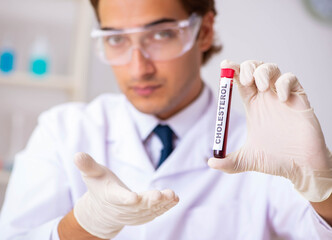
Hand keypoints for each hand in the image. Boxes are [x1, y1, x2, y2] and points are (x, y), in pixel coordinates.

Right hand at [73, 153, 178, 238]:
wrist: (102, 210)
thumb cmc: (99, 187)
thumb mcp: (92, 174)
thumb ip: (87, 165)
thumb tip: (77, 155)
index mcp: (111, 196)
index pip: (118, 198)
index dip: (126, 198)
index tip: (134, 197)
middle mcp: (124, 208)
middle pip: (138, 206)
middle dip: (149, 201)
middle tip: (160, 195)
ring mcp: (135, 214)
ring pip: (149, 211)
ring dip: (161, 204)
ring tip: (172, 195)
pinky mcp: (143, 215)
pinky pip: (155, 213)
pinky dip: (165, 207)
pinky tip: (174, 199)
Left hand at [208, 60, 331, 201]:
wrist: (301, 168)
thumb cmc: (275, 160)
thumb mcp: (246, 160)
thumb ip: (228, 162)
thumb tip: (210, 162)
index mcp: (252, 106)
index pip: (239, 81)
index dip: (231, 71)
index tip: (225, 65)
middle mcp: (265, 98)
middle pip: (253, 69)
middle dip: (246, 67)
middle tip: (243, 79)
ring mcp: (282, 96)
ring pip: (272, 69)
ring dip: (263, 72)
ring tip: (261, 87)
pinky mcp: (298, 99)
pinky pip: (292, 79)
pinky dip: (284, 83)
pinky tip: (281, 98)